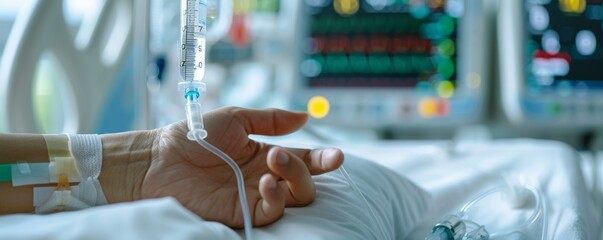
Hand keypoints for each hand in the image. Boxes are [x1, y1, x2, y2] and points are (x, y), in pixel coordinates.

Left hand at [141, 107, 343, 226]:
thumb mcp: (238, 118)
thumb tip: (306, 116)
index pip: (304, 159)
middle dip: (306, 169)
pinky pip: (272, 212)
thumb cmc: (196, 135)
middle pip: (305, 182)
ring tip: (271, 163)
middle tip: (280, 154)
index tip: (337, 156)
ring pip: (294, 199)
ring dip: (292, 180)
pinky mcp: (242, 212)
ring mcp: (254, 196)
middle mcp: (265, 177)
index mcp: (267, 155)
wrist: (161, 157)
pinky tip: (265, 182)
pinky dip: (276, 199)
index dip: (323, 160)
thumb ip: (272, 120)